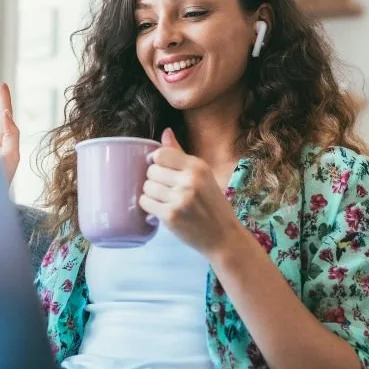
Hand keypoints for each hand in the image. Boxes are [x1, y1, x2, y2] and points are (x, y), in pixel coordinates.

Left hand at [139, 128, 242, 256]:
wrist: (223, 236)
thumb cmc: (212, 204)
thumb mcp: (203, 175)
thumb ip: (180, 154)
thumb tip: (165, 132)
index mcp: (197, 166)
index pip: (161, 154)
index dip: (156, 161)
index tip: (160, 170)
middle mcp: (189, 180)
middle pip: (151, 170)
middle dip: (154, 179)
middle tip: (165, 189)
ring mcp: (180, 199)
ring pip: (146, 187)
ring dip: (151, 194)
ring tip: (164, 200)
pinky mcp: (171, 216)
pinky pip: (145, 203)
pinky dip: (149, 206)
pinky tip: (160, 209)